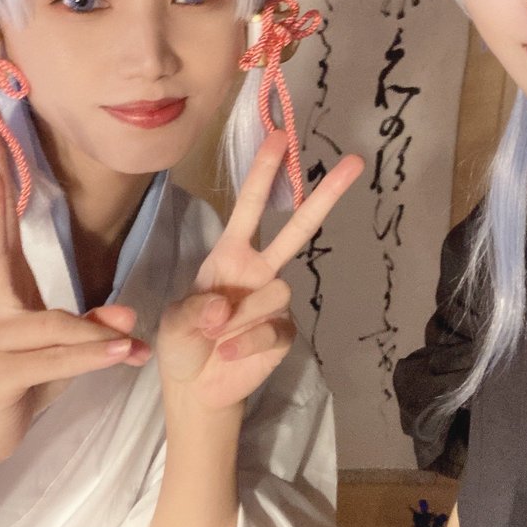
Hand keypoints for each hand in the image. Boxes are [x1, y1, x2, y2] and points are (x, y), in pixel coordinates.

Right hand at [0, 119, 150, 465]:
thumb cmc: (21, 385)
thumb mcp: (62, 351)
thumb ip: (90, 328)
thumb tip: (128, 315)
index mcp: (0, 294)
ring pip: (48, 324)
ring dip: (92, 334)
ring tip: (132, 338)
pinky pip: (52, 361)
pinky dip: (91, 358)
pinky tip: (123, 355)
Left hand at [156, 131, 362, 411]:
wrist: (196, 390)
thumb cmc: (182, 344)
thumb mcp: (173, 323)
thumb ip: (194, 310)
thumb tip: (225, 307)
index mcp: (230, 256)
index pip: (249, 208)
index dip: (263, 173)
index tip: (279, 136)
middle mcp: (259, 271)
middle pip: (298, 229)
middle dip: (325, 196)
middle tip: (354, 162)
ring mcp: (275, 302)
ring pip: (275, 292)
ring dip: (240, 317)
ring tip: (214, 337)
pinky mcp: (283, 333)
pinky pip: (274, 330)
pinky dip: (246, 344)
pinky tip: (228, 355)